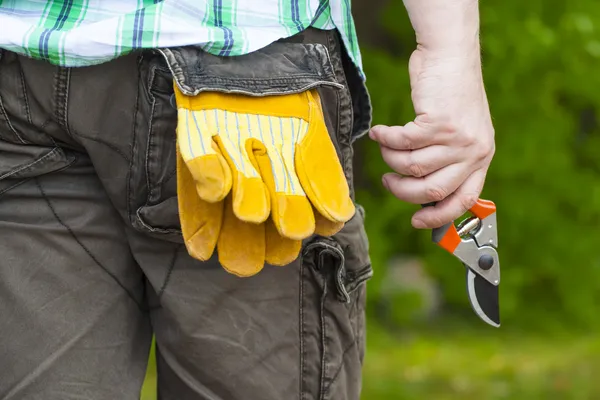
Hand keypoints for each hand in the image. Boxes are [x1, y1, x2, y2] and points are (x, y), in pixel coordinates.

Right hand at [369, 46, 495, 228]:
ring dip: (391, 159)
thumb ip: (449, 161)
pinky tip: (379, 132)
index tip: (417, 221)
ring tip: (385, 147)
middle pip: (433, 190)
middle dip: (403, 191)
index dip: (438, 216)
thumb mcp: (460, 132)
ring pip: (413, 166)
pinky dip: (385, 139)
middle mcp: (474, 151)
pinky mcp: (439, 122)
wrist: (450, 56)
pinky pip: (402, 142)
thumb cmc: (449, 94)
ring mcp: (458, 137)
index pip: (464, 200)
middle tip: (389, 181)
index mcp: (481, 158)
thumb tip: (421, 191)